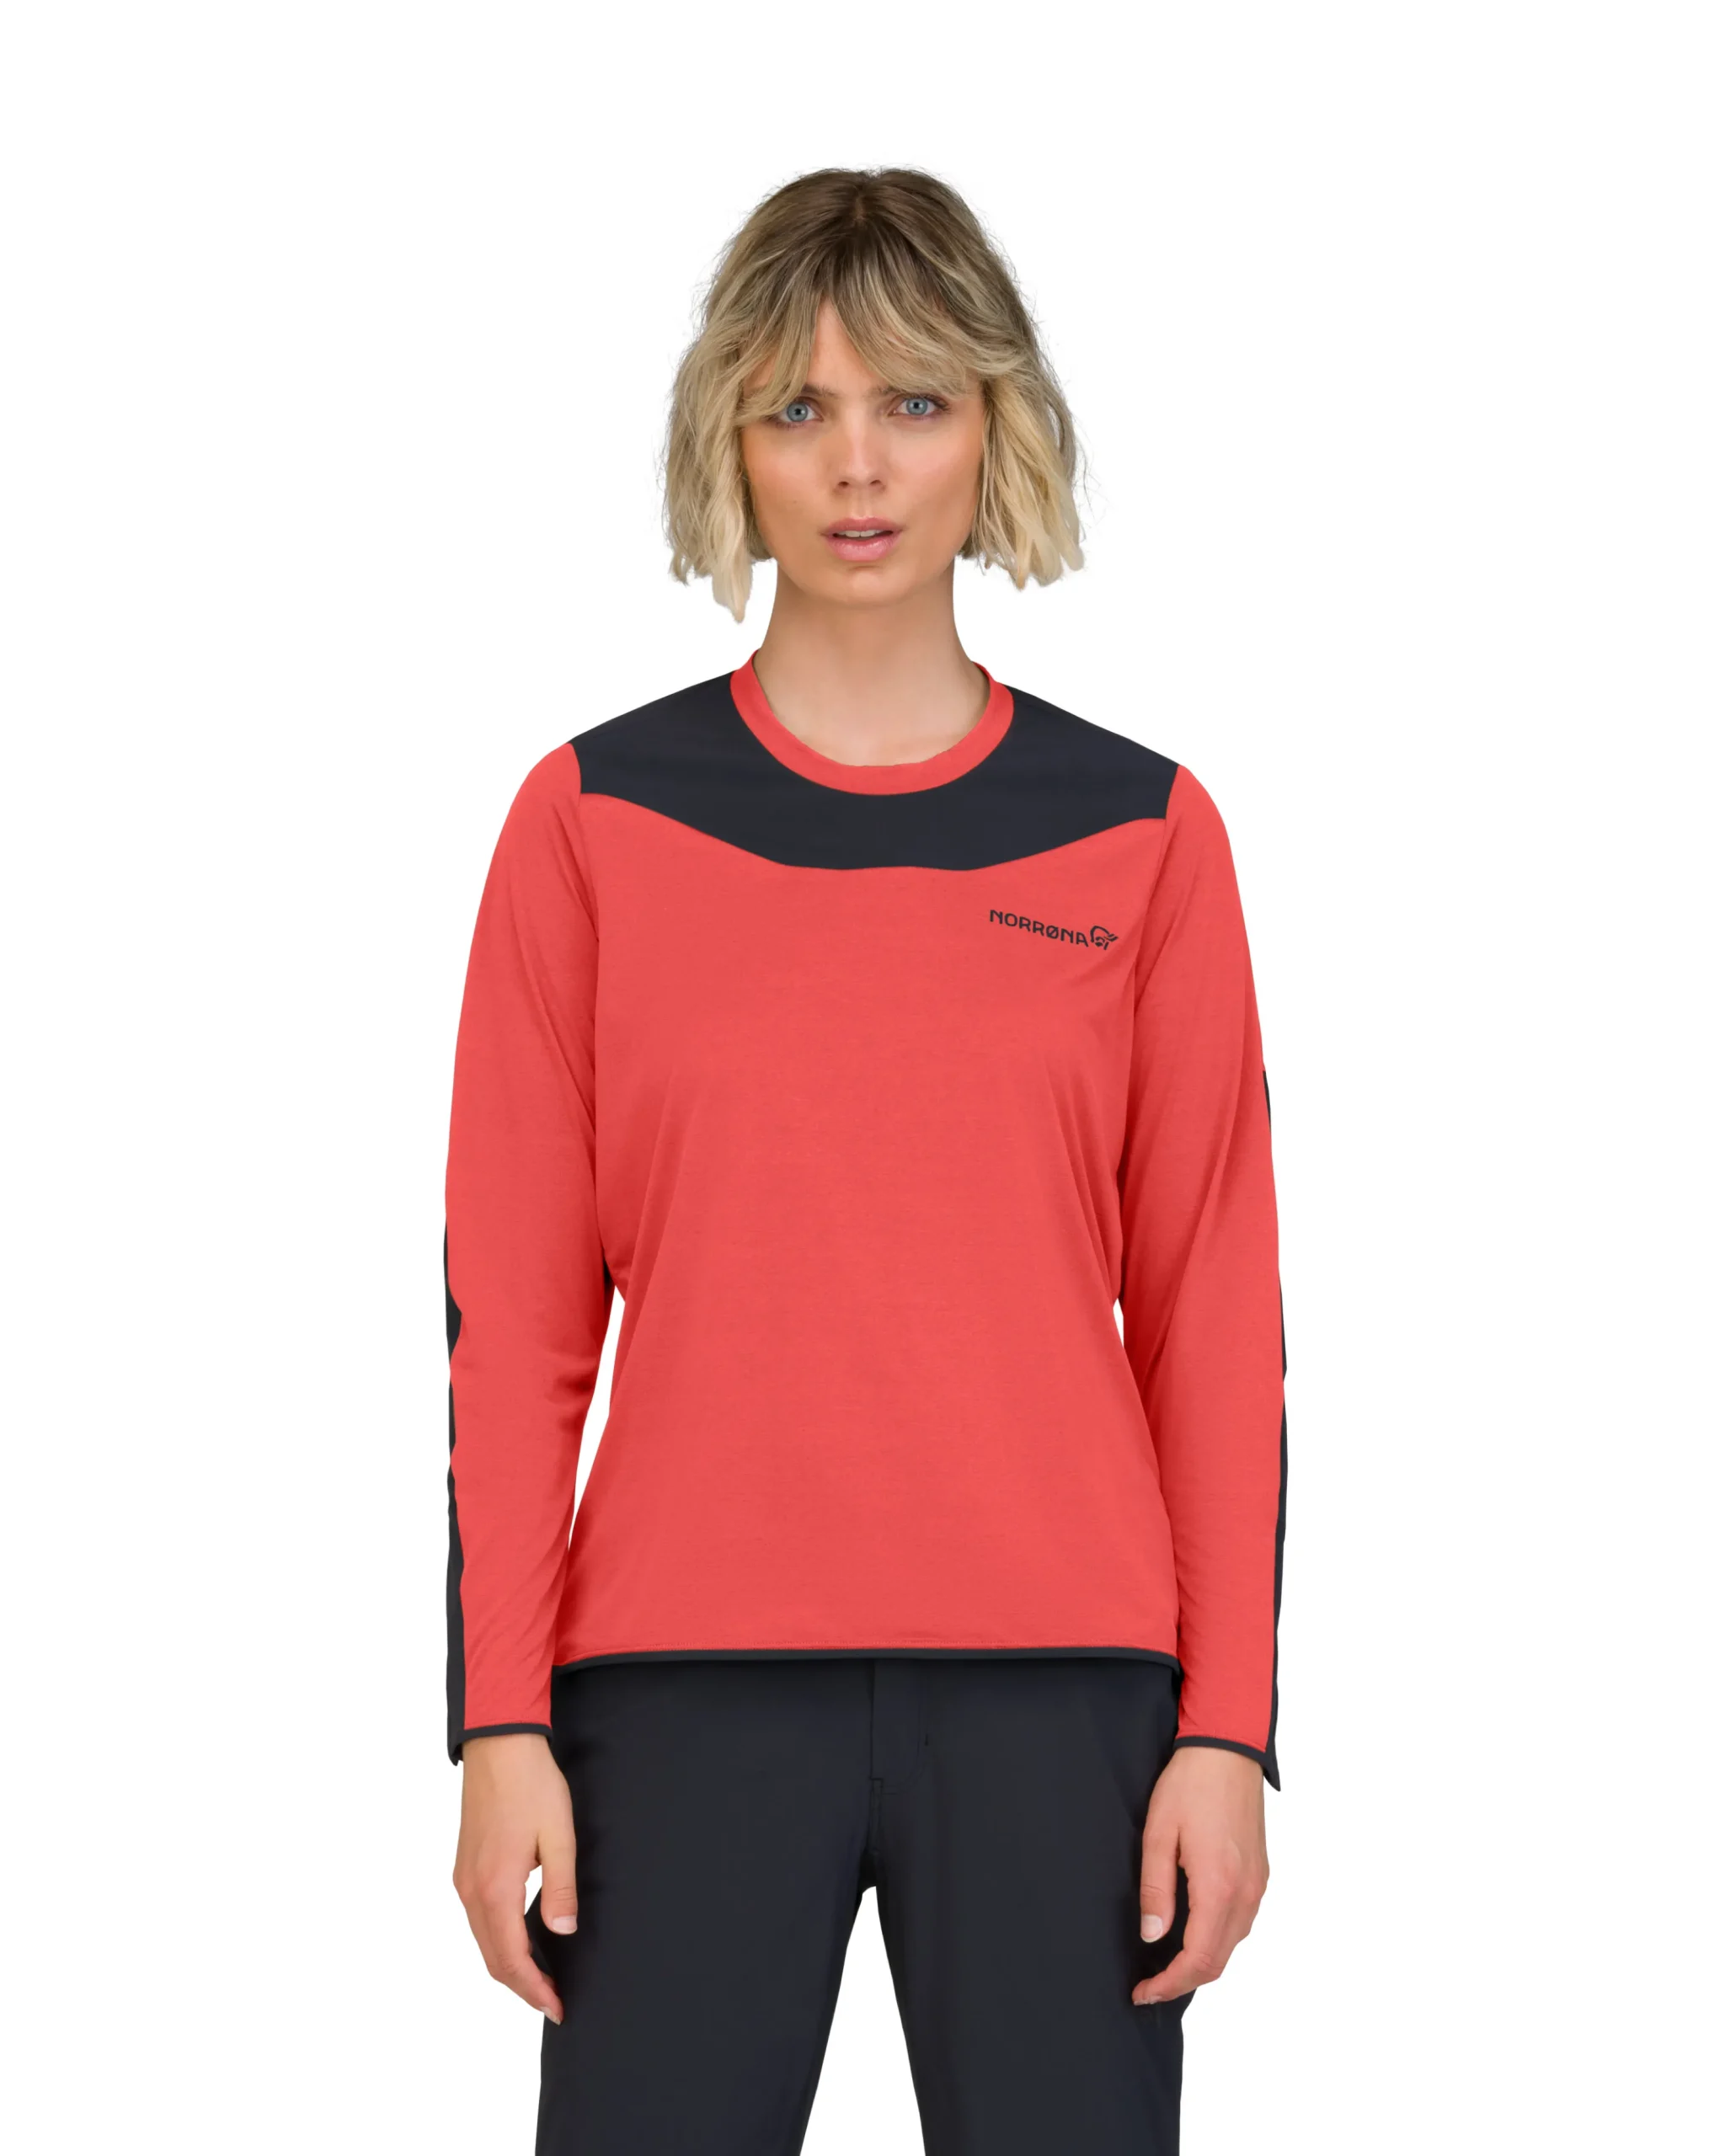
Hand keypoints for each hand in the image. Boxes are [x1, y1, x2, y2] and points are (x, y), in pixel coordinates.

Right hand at [453, 1732, 577, 2021]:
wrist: (498, 1746)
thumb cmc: (531, 1784)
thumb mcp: (559, 1834)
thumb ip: (561, 1887)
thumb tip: (563, 1932)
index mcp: (495, 1887)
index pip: (511, 1958)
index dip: (534, 1989)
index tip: (556, 2007)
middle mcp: (471, 1890)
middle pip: (492, 1959)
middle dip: (522, 1987)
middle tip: (553, 2002)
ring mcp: (463, 1879)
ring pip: (482, 1941)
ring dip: (509, 1966)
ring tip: (542, 1978)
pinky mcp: (464, 1868)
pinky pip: (478, 1920)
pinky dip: (498, 1941)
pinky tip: (521, 1941)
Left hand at [1133, 1745, 1268, 2004]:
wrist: (1228, 1749)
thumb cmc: (1190, 1785)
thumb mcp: (1158, 1834)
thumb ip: (1156, 1889)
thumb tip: (1152, 1936)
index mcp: (1218, 1886)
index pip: (1198, 1958)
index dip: (1169, 1983)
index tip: (1143, 1992)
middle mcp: (1245, 1893)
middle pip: (1219, 1961)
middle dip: (1184, 1981)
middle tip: (1150, 1986)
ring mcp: (1257, 1884)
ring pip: (1233, 1944)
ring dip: (1203, 1962)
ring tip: (1167, 1965)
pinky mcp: (1260, 1873)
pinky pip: (1242, 1922)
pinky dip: (1219, 1940)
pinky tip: (1195, 1933)